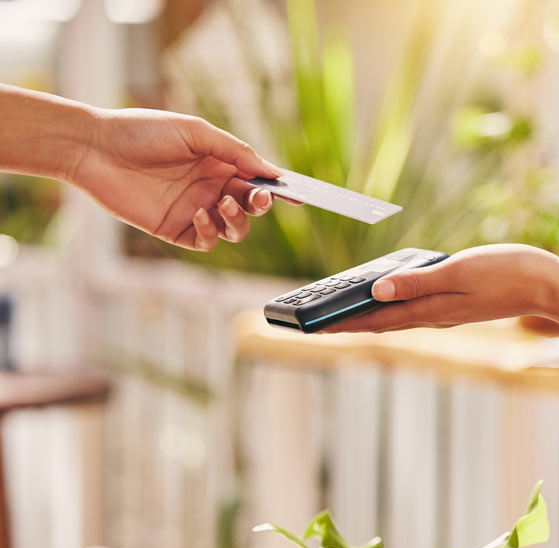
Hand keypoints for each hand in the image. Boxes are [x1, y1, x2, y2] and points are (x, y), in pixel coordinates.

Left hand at [71, 108, 281, 250]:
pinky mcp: (176, 229)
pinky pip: (207, 242)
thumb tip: (271, 171)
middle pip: (251, 208)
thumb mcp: (196, 132)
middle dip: (260, 205)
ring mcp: (195, 210)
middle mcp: (210, 188)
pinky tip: (199, 213)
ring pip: (235, 229)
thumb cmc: (141, 131)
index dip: (279, 189)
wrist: (95, 148)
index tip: (299, 195)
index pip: (257, 180)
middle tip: (256, 197)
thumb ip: (236, 152)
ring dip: (238, 220)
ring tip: (223, 203)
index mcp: (218, 163)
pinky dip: (210, 231)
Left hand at [323, 244, 558, 332]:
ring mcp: (447, 313)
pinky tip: (387, 297)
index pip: (375, 320)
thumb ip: (417, 282)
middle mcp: (435, 316)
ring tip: (340, 312)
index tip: (311, 326)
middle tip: (314, 322)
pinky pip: (415, 309)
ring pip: (397, 318)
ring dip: (368, 316)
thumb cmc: (507, 273)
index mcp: (431, 310)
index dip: (341, 323)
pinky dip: (393, 307)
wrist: (548, 285)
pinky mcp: (459, 305)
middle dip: (346, 323)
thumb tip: (377, 291)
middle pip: (381, 322)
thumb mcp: (458, 271)